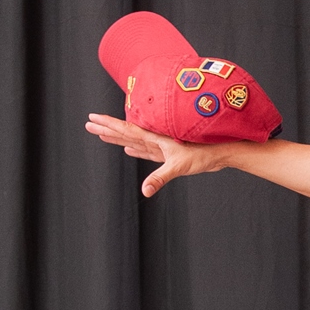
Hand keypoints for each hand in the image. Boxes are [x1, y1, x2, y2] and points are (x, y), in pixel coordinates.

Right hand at [85, 112, 220, 196]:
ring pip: (133, 140)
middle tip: (88, 124)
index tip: (92, 118)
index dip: (108, 124)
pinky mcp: (168, 153)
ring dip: (118, 138)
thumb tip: (145, 190)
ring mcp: (161, 145)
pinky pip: (146, 150)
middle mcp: (156, 138)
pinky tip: (129, 149)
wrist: (221, 152)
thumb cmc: (203, 155)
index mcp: (155, 136)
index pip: (126, 128)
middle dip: (107, 129)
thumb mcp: (179, 166)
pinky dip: (136, 149)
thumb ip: (160, 178)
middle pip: (125, 132)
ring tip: (103, 135)